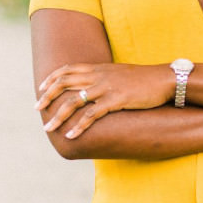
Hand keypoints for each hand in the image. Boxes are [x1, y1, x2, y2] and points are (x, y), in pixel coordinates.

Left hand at [34, 62, 172, 138]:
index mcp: (99, 68)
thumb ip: (104, 77)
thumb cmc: (143, 79)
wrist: (164, 79)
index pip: (68, 69)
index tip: (41, 89)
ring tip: (48, 128)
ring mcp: (107, 87)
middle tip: (37, 109)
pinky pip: (92, 115)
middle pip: (65, 82)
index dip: (52, 78)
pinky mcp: (116, 100)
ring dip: (58, 115)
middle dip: (47, 96)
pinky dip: (79, 126)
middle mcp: (99, 75)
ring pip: (74, 101)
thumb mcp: (119, 73)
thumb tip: (92, 86)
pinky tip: (71, 135)